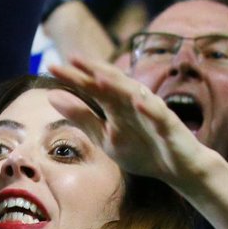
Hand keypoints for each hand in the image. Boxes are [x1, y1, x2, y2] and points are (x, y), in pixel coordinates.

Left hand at [48, 54, 211, 188]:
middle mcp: (134, 102)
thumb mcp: (104, 135)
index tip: (50, 67)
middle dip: (92, 71)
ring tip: (97, 76)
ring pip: (134, 94)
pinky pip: (158, 115)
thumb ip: (80, 116)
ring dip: (117, 85)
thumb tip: (52, 95)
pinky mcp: (169, 126)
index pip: (93, 87)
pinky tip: (137, 101)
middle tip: (71, 59)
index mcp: (117, 105)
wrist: (176, 169)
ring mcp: (152, 112)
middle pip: (112, 84)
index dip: (74, 77)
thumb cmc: (141, 149)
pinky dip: (148, 108)